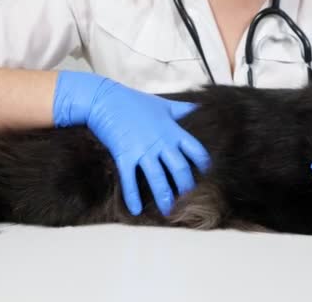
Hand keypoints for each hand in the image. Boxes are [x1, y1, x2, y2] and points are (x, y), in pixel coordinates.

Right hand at [53, 71, 209, 215]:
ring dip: (164, 197)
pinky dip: (132, 196)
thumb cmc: (134, 101)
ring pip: (158, 178)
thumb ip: (181, 109)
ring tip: (168, 212)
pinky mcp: (123, 155)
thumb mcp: (162, 104)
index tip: (208, 176)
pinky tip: (135, 211)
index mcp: (172, 130)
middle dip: (186, 187)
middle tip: (189, 201)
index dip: (204, 164)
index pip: (195, 150)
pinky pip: (129, 180)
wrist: (104, 99)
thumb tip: (200, 106)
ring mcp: (142, 150)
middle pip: (180, 169)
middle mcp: (160, 142)